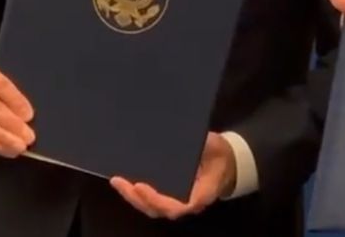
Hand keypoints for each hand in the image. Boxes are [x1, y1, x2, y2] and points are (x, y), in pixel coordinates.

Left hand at [110, 133, 235, 219]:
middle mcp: (187, 202)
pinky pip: (152, 200)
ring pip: (153, 207)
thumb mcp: (215, 145)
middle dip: (138, 198)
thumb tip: (185, 135)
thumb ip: (202, 143)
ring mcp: (178, 201)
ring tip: (117, 181)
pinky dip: (137, 194)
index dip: (159, 200)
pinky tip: (125, 181)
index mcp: (202, 193)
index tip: (142, 186)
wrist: (227, 162)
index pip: (180, 205)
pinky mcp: (170, 196)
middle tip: (121, 181)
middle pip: (159, 208)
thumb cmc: (220, 153)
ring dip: (133, 197)